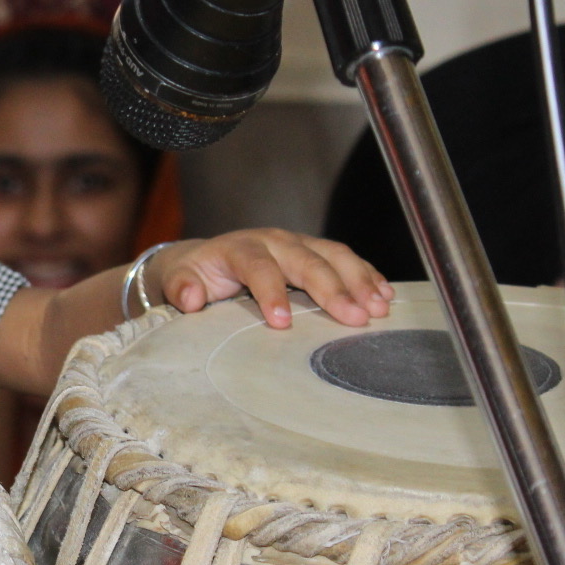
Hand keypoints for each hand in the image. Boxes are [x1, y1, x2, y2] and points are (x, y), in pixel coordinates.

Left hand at [150, 231, 392, 329]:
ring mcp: (297, 244)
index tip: (282, 323)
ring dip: (359, 280)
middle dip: (332, 288)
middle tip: (355, 318)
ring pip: (332, 255)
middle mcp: (272, 241)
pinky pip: (344, 259)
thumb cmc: (195, 274)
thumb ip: (182, 286)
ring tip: (379, 308)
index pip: (258, 266)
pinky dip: (366, 275)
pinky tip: (386, 295)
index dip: (271, 292)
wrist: (204, 259)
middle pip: (306, 260)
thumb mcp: (179, 280)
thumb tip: (191, 296)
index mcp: (239, 248)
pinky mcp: (313, 252)